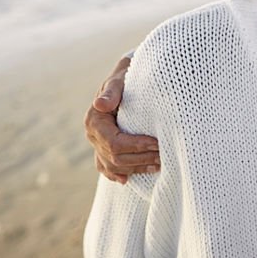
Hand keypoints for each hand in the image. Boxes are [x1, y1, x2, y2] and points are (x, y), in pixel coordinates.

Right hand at [84, 56, 159, 183]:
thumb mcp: (119, 80)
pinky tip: (129, 179)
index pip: (114, 142)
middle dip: (140, 159)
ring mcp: (97, 144)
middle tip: (163, 156)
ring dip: (136, 168)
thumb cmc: (124, 78)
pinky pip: (107, 168)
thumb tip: (100, 104)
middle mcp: (93, 135)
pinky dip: (118, 174)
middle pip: (115, 158)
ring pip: (114, 166)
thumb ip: (112, 91)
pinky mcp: (103, 149)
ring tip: (158, 165)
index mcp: (94, 121)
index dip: (135, 146)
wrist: (123, 80)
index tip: (156, 143)